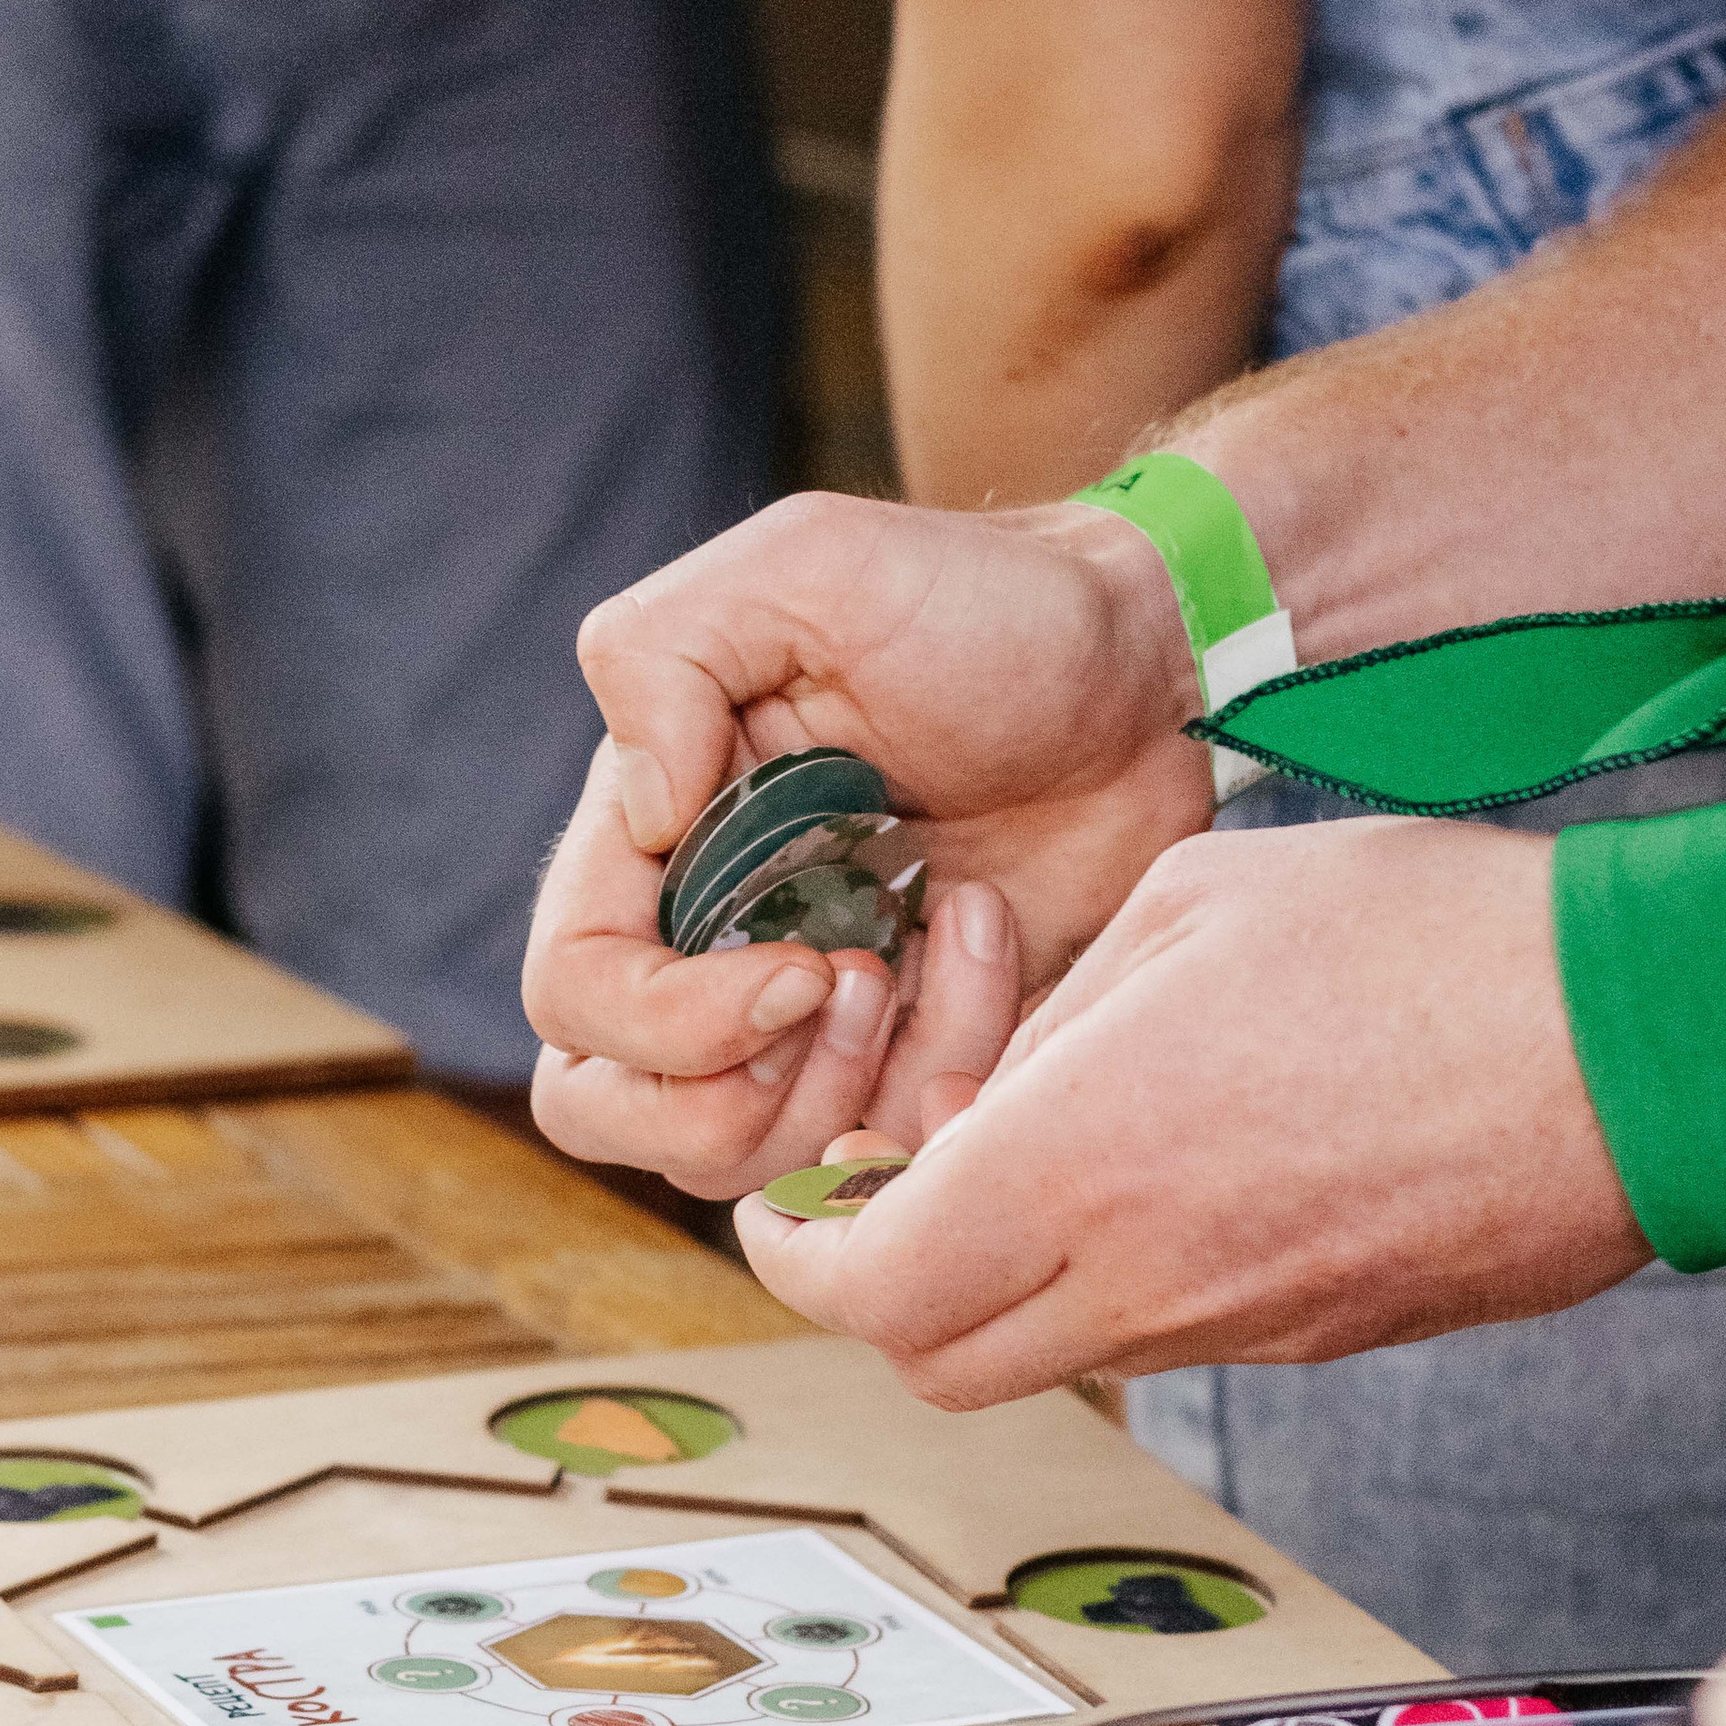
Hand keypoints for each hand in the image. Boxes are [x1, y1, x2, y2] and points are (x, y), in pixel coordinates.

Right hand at [524, 485, 1203, 1198]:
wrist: (1150, 666)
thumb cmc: (980, 602)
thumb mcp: (809, 567)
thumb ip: (664, 654)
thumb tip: (642, 818)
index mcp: (651, 849)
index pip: (575, 1002)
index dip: (665, 1024)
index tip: (800, 967)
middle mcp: (705, 946)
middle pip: (613, 1114)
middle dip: (729, 1096)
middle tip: (856, 984)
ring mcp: (807, 1020)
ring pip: (748, 1159)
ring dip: (856, 1082)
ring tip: (946, 933)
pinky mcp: (911, 1062)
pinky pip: (889, 1150)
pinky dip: (951, 1078)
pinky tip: (991, 941)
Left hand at [734, 815, 1649, 1400]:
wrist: (1643, 1040)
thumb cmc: (1422, 935)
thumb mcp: (1190, 906)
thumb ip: (1057, 1020)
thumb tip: (997, 1096)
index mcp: (1080, 1165)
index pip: (868, 1286)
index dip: (796, 1251)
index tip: (785, 1199)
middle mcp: (1147, 1279)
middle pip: (936, 1358)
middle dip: (881, 1284)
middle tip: (889, 1190)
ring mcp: (1247, 1326)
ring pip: (1054, 1355)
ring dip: (1004, 1283)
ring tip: (1040, 1157)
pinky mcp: (1330, 1333)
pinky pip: (1174, 1335)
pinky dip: (1122, 1280)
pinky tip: (1170, 1169)